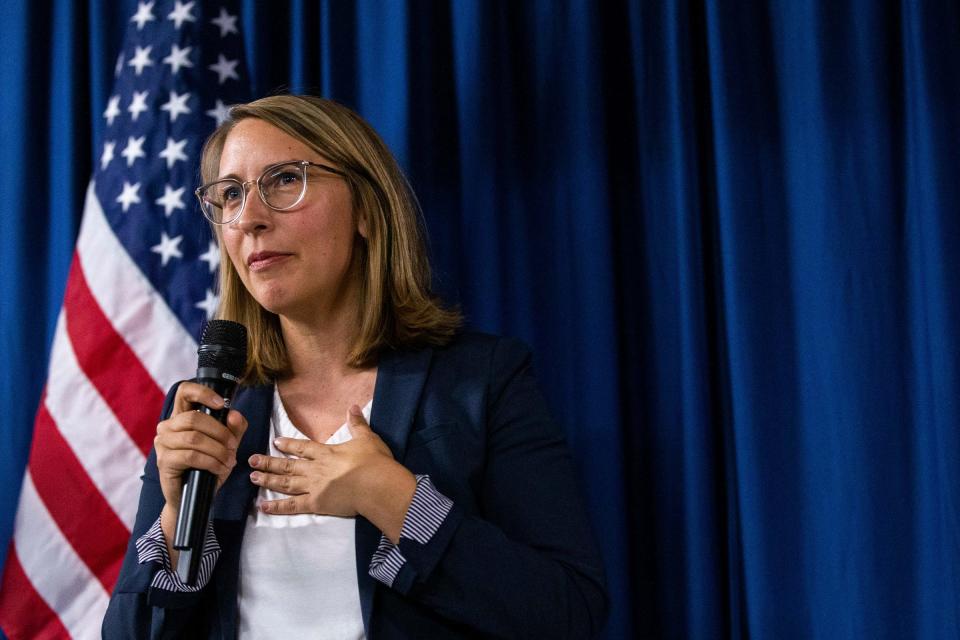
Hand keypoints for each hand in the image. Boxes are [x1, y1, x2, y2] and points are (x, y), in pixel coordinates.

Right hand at [154, 382, 247, 514]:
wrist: (195, 498)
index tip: (221, 404)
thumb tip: (234, 414)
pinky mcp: (164, 461)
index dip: (202, 392)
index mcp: (181, 416)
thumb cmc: (208, 467)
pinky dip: (211, 462)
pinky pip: (191, 456)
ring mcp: (163, 443)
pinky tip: (220, 468)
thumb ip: (235, 428)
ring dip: (218, 450)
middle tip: (233, 447)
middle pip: (195, 417)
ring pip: (194, 438)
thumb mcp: (227, 445)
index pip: (184, 392)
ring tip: (229, 460)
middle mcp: (168, 426)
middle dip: (221, 432)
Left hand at [249, 405, 415, 540]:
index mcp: (326, 453)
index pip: (302, 447)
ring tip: (253, 477)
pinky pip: (292, 506)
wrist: (375, 485)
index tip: (276, 441)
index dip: (289, 444)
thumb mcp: (366, 438)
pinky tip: (263, 506)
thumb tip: (352, 406)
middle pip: (287, 465)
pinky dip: (277, 507)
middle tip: (252, 460)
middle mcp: (314, 469)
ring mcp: (313, 487)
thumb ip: (357, 424)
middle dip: (269, 462)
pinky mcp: (315, 504)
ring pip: (285, 483)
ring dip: (268, 480)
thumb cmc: (373, 461)